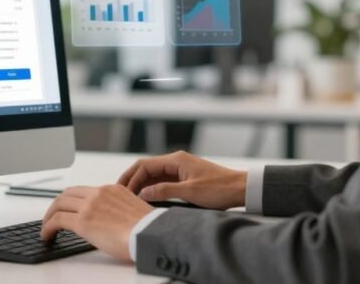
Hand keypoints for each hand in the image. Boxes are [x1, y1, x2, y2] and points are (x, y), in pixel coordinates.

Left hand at [40, 184, 153, 261]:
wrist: (150, 234)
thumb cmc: (147, 229)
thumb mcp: (133, 210)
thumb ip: (118, 210)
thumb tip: (112, 222)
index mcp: (112, 190)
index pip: (84, 190)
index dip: (71, 200)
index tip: (67, 209)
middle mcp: (99, 194)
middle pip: (67, 194)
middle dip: (56, 205)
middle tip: (52, 217)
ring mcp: (90, 206)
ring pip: (59, 204)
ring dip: (49, 216)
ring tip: (46, 228)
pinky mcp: (83, 221)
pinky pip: (57, 220)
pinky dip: (47, 227)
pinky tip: (47, 236)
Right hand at [117, 150, 246, 209]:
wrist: (240, 189)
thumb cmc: (219, 189)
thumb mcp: (190, 192)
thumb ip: (165, 191)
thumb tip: (143, 193)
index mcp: (176, 160)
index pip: (144, 165)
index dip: (131, 178)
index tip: (122, 191)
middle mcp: (176, 161)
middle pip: (146, 168)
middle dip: (132, 179)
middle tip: (119, 193)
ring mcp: (180, 169)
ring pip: (153, 175)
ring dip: (141, 185)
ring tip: (129, 198)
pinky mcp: (185, 178)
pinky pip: (162, 181)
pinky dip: (152, 188)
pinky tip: (146, 198)